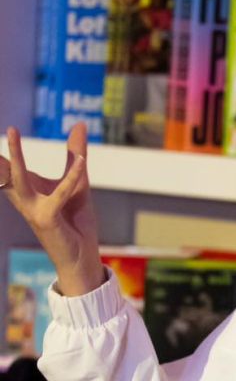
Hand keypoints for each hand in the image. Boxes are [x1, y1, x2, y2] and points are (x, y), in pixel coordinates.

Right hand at [1, 123, 103, 295]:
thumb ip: (75, 154)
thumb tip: (78, 124)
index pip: (7, 169)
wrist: (82, 256)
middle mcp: (26, 200)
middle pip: (6, 171)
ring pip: (19, 179)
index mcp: (28, 191)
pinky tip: (82, 161)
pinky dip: (72, 176)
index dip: (0, 155)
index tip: (3, 134)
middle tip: (5, 128)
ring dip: (15, 158)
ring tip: (12, 133)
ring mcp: (33, 210)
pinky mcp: (48, 219)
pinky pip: (58, 194)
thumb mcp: (78, 183)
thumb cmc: (75, 222)